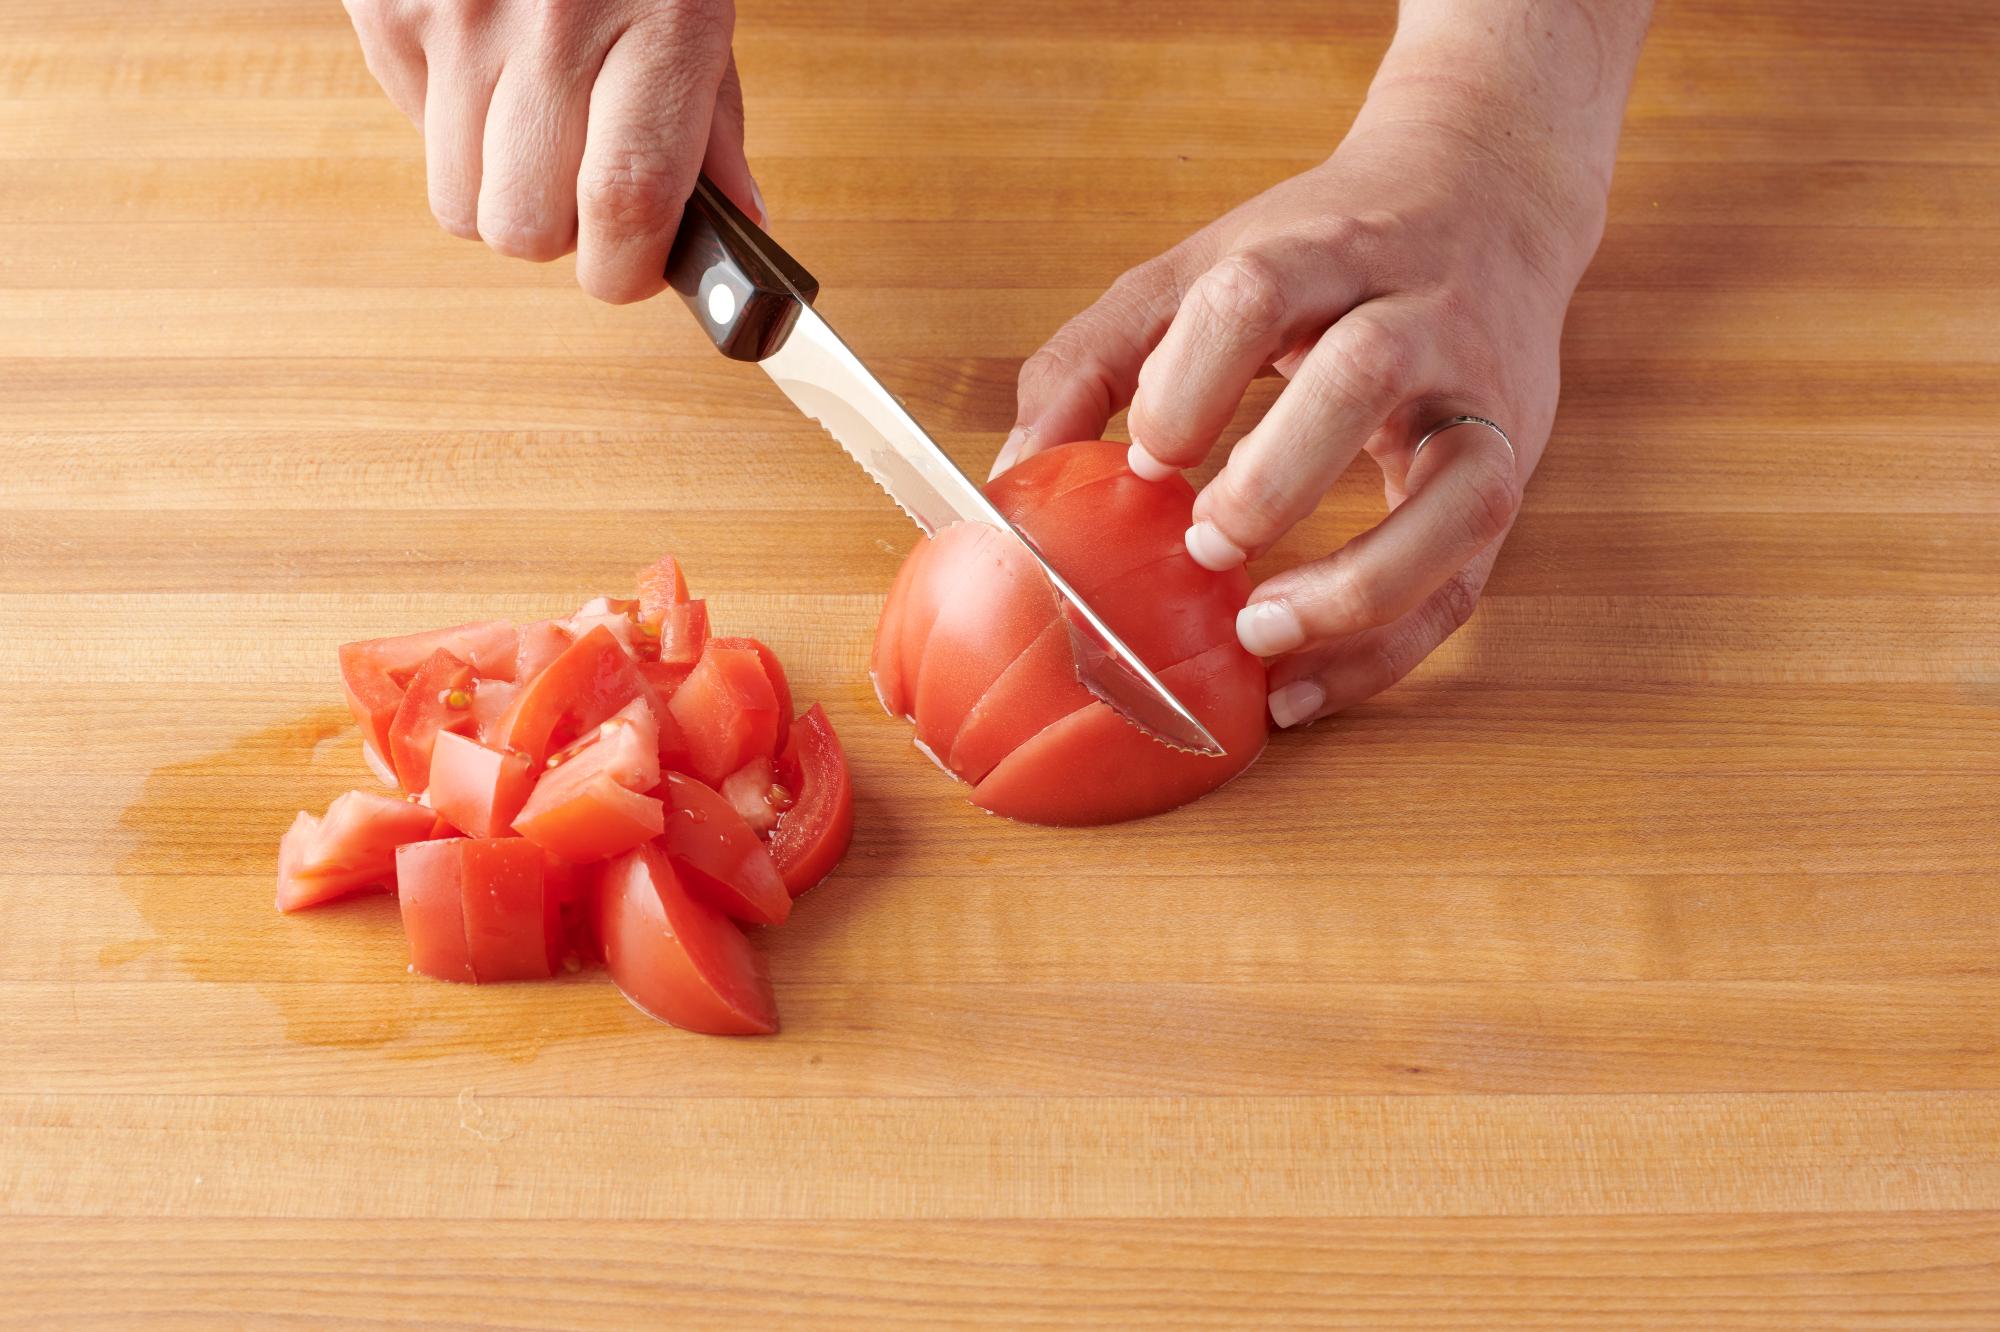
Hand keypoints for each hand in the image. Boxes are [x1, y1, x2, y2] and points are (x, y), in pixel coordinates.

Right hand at [343, 0, 760, 302]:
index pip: (626, 203)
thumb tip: (735, 234)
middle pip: (524, 229)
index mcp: (659, 27)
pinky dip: (452, 123)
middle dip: (557, 230)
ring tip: (534, 113)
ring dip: (499, 185)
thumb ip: (712, 129)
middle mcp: (552, 23)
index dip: (624, 270)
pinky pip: (415, 133)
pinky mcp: (385, 5)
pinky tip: (488, 59)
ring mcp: (456, 14)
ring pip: (460, 202)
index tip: (631, 269)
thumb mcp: (699, 12)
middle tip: (581, 177)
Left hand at [997, 92, 1619, 726]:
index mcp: (1327, 250)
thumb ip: (1099, 357)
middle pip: (1367, 373)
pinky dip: (1384, 650)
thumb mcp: (1205, 269)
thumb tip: (1014, 475)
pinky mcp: (1509, 475)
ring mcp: (1481, 401)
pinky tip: (1301, 691)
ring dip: (1360, 581)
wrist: (1488, 201)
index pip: (1258, 292)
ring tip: (1259, 631)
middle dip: (1275, 474)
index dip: (1190, 380)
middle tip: (1202, 545)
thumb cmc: (1326, 254)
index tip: (1143, 457)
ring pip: (1463, 492)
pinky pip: (1467, 581)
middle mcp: (1421, 316)